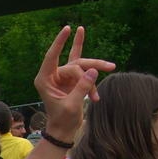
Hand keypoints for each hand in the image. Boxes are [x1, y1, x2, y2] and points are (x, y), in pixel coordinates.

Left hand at [34, 26, 115, 141]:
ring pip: (82, 66)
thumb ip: (82, 87)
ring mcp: (62, 77)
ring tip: (112, 69)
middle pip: (74, 63)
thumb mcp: (72, 105)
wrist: (64, 129)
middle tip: (110, 67)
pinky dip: (93, 76)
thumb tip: (93, 70)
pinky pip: (83, 69)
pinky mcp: (71, 80)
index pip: (52, 56)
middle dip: (91, 67)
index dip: (60, 42)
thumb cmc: (63, 120)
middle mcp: (52, 76)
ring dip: (95, 72)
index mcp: (45, 80)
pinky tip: (94, 78)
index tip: (67, 28)